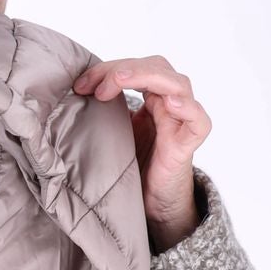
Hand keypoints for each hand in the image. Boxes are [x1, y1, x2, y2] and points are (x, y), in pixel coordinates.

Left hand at [72, 56, 211, 241]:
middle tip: (93, 86)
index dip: (107, 69)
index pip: (134, 67)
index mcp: (151, 96)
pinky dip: (187, 108)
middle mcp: (169, 103)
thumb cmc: (133, 165)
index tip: (79, 85)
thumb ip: (102, 111)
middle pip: (155, 67)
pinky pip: (198, 121)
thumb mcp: (111, 132)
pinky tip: (170, 103)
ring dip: (147, 76)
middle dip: (121, 69)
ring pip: (178, 83)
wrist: (150, 202)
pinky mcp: (188, 144)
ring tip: (121, 80)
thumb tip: (71, 93)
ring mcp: (182, 121)